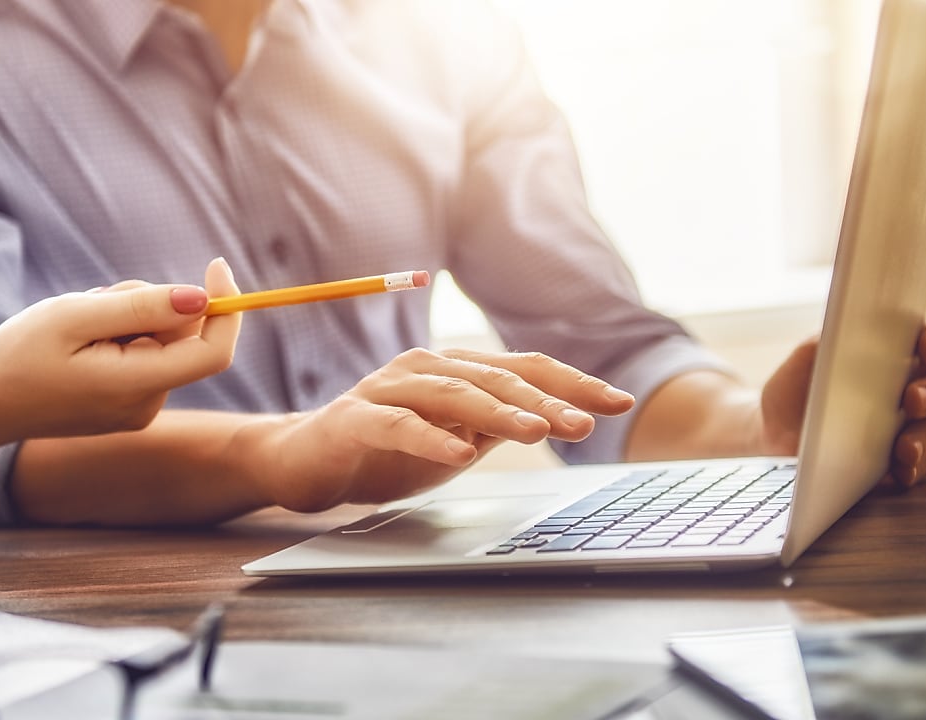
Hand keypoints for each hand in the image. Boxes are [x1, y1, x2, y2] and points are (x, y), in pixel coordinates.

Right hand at [0, 258, 241, 439]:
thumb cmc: (19, 356)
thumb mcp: (75, 316)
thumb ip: (141, 307)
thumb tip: (201, 298)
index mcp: (136, 387)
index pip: (213, 352)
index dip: (226, 307)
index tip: (215, 265)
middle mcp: (146, 405)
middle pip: (184, 337)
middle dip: (153, 305)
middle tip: (97, 300)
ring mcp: (137, 409)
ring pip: (161, 342)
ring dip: (131, 319)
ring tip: (79, 324)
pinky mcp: (126, 406)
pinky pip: (143, 356)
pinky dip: (121, 336)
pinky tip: (80, 343)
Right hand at [249, 348, 634, 511]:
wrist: (306, 461)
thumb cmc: (384, 450)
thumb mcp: (453, 439)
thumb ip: (496, 425)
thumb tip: (557, 417)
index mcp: (454, 370)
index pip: (524, 370)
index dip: (573, 383)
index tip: (619, 403)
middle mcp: (424, 368)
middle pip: (495, 378)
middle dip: (546, 400)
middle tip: (587, 423)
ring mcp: (387, 389)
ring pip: (452, 395)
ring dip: (498, 413)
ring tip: (538, 433)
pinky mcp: (354, 418)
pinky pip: (397, 425)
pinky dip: (429, 437)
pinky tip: (459, 454)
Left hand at [760, 317, 925, 489]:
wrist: (771, 435)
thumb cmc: (796, 389)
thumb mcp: (804, 361)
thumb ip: (824, 342)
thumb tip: (840, 333)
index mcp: (900, 354)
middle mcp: (916, 389)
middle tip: (911, 397)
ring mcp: (914, 427)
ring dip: (924, 436)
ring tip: (903, 445)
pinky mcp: (902, 462)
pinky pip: (920, 467)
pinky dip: (911, 469)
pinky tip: (897, 471)